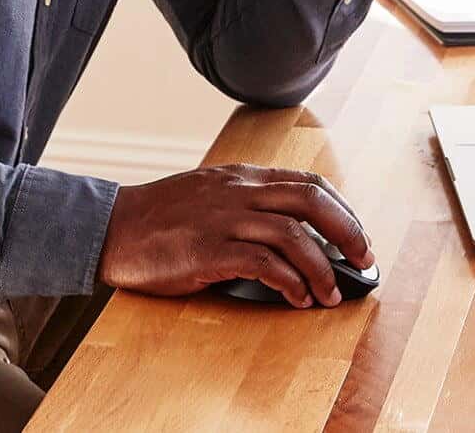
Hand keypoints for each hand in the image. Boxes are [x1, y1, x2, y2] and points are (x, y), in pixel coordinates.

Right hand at [96, 164, 375, 307]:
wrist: (110, 227)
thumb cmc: (160, 217)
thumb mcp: (208, 193)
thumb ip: (245, 202)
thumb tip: (288, 230)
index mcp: (241, 177)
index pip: (307, 182)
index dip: (341, 208)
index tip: (357, 234)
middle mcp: (238, 192)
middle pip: (310, 201)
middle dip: (347, 231)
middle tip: (363, 259)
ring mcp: (223, 219)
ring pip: (292, 234)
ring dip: (321, 267)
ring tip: (330, 293)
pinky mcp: (207, 250)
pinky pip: (262, 262)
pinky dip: (289, 281)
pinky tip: (297, 298)